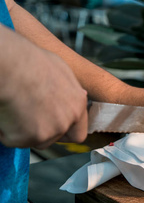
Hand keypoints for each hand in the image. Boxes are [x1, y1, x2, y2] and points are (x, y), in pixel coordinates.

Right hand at [0, 26, 87, 148]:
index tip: (54, 128)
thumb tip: (78, 95)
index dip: (65, 132)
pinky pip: (13, 140)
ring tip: (14, 109)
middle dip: (42, 132)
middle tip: (27, 118)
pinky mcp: (29, 137)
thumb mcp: (60, 70)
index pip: (78, 133)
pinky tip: (5, 112)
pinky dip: (5, 131)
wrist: (10, 66)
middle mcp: (68, 119)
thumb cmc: (30, 61)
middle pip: (55, 138)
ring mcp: (50, 130)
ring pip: (35, 140)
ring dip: (24, 131)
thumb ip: (70, 90)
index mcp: (77, 104)